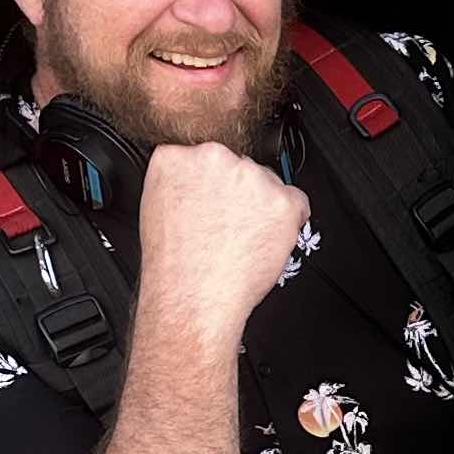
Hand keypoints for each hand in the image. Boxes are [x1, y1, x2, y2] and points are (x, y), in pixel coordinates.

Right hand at [137, 143, 307, 348]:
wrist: (194, 297)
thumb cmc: (176, 265)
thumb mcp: (156, 207)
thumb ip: (180, 182)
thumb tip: (197, 182)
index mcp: (176, 158)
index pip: (203, 155)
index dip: (210, 183)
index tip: (208, 201)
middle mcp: (214, 158)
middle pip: (239, 165)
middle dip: (238, 192)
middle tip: (225, 225)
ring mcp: (251, 177)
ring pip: (268, 183)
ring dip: (262, 207)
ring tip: (239, 239)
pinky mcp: (282, 200)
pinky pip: (297, 203)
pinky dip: (288, 223)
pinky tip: (262, 241)